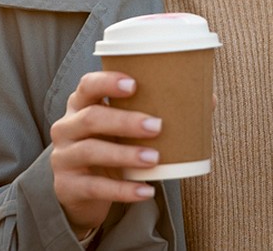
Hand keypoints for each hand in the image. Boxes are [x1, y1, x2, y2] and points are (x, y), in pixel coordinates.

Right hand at [49, 71, 163, 237]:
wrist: (77, 192)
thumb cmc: (108, 147)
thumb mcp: (120, 129)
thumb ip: (152, 112)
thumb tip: (208, 98)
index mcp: (80, 105)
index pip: (86, 86)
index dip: (107, 82)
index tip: (134, 83)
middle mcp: (66, 127)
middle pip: (91, 118)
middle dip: (125, 120)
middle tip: (157, 126)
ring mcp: (64, 158)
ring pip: (92, 151)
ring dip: (125, 154)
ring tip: (155, 158)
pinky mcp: (67, 186)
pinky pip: (96, 188)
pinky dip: (123, 190)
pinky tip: (146, 190)